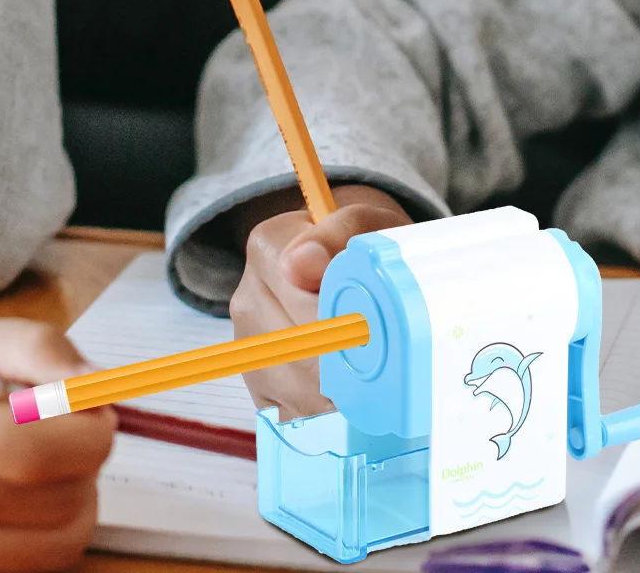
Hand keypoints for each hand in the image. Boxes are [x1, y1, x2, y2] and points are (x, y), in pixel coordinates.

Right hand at [0, 312, 113, 572]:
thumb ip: (33, 348)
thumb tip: (99, 387)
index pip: (35, 450)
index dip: (91, 434)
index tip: (99, 411)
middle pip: (51, 507)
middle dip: (87, 468)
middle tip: (71, 433)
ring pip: (44, 553)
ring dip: (70, 508)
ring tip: (42, 466)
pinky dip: (33, 542)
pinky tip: (11, 500)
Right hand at [228, 184, 411, 418]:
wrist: (346, 262)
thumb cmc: (362, 245)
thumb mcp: (366, 222)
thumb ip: (340, 232)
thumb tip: (304, 262)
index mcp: (267, 249)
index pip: (305, 307)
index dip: (350, 330)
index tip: (384, 336)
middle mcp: (247, 298)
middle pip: (302, 356)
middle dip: (351, 368)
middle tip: (392, 368)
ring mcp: (247, 346)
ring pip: (298, 392)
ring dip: (343, 398)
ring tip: (377, 382)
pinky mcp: (256, 385)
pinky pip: (293, 416)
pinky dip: (328, 417)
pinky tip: (352, 400)